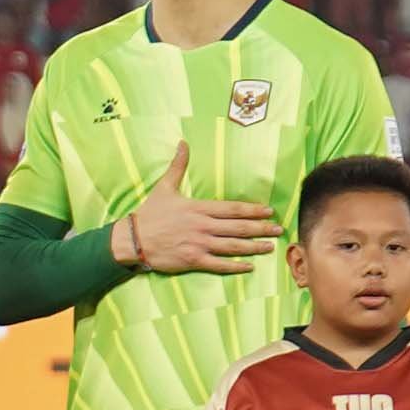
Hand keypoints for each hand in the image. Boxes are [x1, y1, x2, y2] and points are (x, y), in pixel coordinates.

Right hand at [112, 140, 280, 278]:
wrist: (132, 239)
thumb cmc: (149, 214)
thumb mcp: (164, 187)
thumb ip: (178, 166)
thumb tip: (183, 143)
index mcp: (199, 208)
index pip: (232, 209)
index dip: (253, 210)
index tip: (269, 211)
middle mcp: (203, 226)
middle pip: (238, 227)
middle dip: (261, 228)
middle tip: (278, 229)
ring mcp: (199, 244)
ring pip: (233, 246)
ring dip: (253, 246)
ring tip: (270, 246)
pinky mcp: (193, 260)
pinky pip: (219, 264)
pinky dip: (235, 266)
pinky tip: (249, 266)